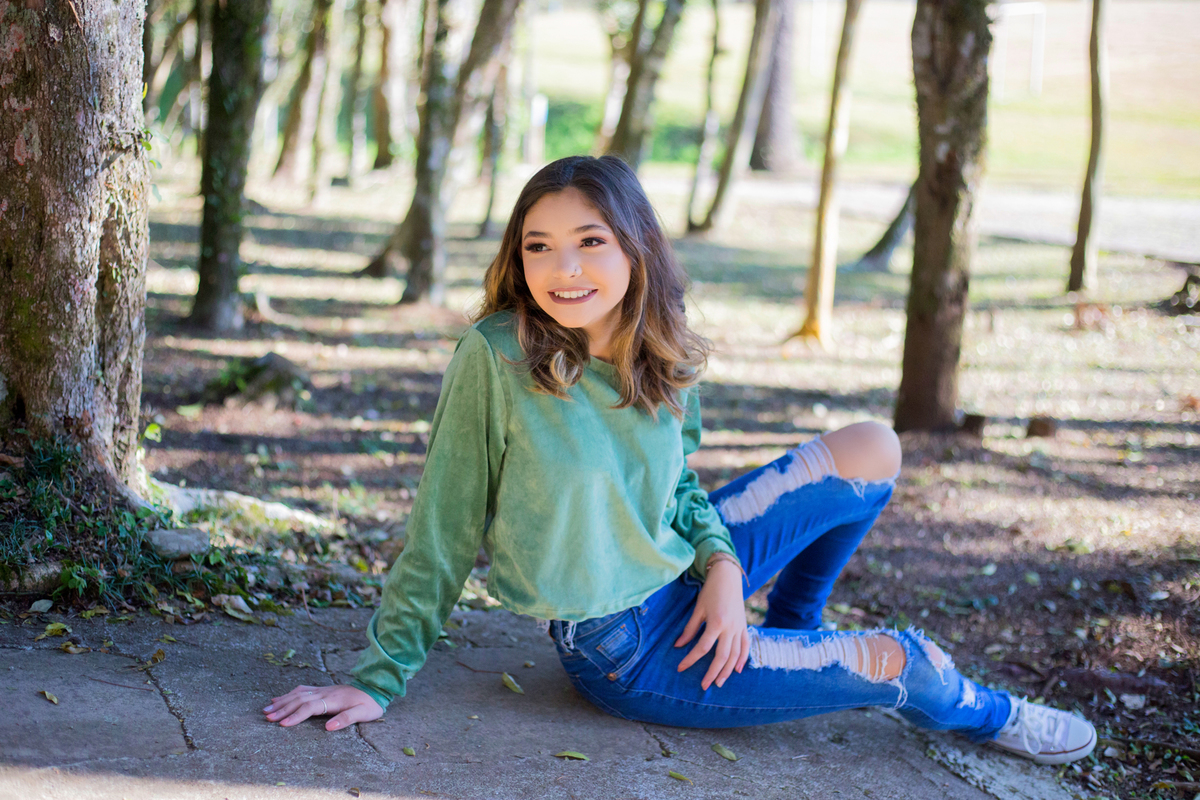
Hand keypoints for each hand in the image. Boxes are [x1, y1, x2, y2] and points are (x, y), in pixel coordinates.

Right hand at [263, 684, 382, 731]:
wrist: (373, 688)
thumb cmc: (369, 704)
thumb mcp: (362, 713)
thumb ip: (346, 719)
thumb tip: (328, 727)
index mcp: (333, 700)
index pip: (310, 707)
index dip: (296, 716)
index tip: (283, 724)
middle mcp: (324, 693)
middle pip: (299, 700)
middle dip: (282, 709)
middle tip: (267, 718)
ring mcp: (322, 690)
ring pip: (297, 694)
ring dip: (281, 701)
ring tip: (266, 710)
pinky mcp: (321, 690)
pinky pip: (301, 690)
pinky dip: (287, 695)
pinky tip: (278, 698)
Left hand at [674, 560, 748, 688]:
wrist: (729, 576)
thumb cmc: (711, 591)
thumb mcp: (699, 609)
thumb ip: (690, 629)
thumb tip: (678, 646)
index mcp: (716, 623)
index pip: (703, 647)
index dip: (691, 659)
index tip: (680, 668)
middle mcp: (730, 628)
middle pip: (722, 657)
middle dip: (713, 673)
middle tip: (704, 685)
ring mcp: (739, 628)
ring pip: (735, 655)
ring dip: (727, 671)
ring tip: (719, 682)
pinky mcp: (744, 626)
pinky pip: (745, 646)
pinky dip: (742, 659)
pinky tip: (737, 670)